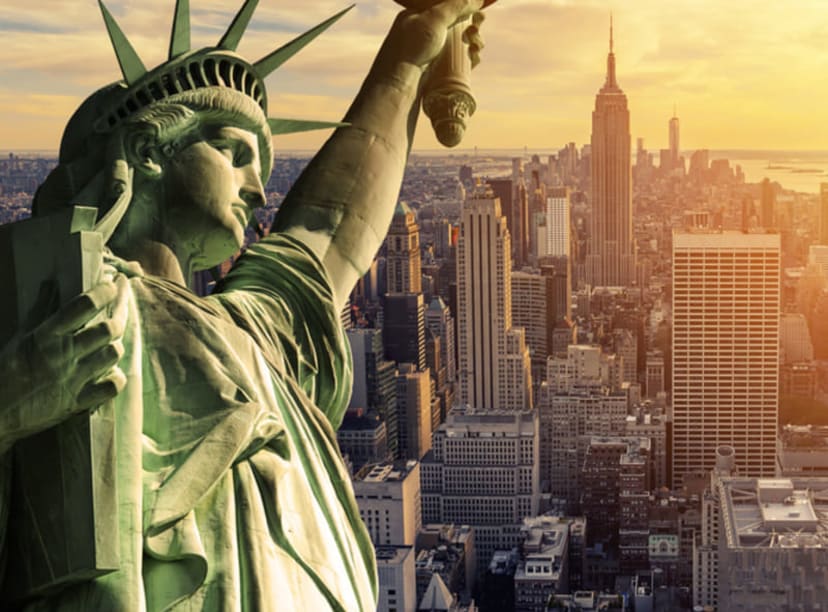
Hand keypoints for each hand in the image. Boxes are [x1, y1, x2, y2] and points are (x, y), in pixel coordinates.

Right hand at [0, 276, 127, 450]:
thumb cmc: (5, 370)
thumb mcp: (20, 336)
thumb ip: (40, 310)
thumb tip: (52, 283)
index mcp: (46, 335)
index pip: (84, 305)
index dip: (104, 292)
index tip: (113, 284)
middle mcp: (62, 355)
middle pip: (108, 330)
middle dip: (120, 314)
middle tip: (121, 306)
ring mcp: (72, 380)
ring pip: (113, 354)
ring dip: (116, 346)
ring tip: (111, 341)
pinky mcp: (77, 402)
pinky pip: (111, 387)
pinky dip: (115, 378)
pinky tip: (109, 372)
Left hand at [390, 0, 485, 68]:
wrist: (399, 85)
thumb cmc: (412, 48)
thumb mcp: (434, 19)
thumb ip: (456, 5)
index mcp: (417, 15)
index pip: (446, 6)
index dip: (464, 7)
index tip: (478, 12)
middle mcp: (423, 32)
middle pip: (456, 24)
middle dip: (472, 26)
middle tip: (475, 31)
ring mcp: (430, 52)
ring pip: (459, 43)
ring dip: (474, 41)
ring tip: (475, 47)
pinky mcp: (436, 71)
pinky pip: (457, 61)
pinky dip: (469, 58)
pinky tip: (474, 57)